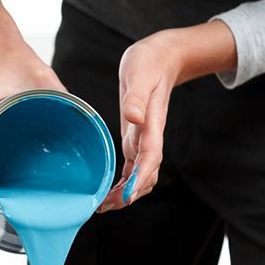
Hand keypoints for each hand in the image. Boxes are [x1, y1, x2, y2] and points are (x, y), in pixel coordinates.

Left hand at [98, 21, 236, 211]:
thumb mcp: (140, 74)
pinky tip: (109, 189)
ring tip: (102, 205)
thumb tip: (134, 117)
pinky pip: (133, 167)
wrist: (162, 57)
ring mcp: (145, 139)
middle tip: (104, 207)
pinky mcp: (137, 138)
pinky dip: (124, 182)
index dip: (140, 180)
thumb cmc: (149, 63)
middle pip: (146, 175)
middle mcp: (150, 137)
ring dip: (125, 193)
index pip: (150, 158)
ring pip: (140, 175)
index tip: (126, 197)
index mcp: (152, 124)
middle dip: (129, 195)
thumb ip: (137, 97)